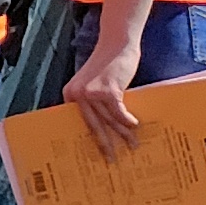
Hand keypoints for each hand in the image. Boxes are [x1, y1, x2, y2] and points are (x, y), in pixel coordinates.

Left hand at [69, 33, 144, 156]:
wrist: (117, 44)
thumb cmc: (108, 67)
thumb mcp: (95, 85)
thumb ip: (94, 104)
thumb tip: (104, 130)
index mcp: (70, 95)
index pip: (78, 122)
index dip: (88, 140)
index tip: (95, 155)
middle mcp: (77, 94)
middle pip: (93, 126)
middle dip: (104, 144)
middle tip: (111, 160)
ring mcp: (91, 92)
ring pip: (109, 120)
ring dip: (122, 134)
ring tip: (132, 145)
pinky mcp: (107, 90)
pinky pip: (119, 112)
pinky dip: (128, 120)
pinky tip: (135, 125)